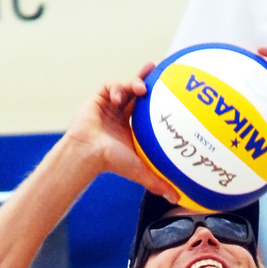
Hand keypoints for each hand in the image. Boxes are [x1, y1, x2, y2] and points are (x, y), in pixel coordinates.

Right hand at [67, 65, 179, 201]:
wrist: (87, 153)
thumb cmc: (112, 162)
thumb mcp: (141, 171)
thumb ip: (159, 183)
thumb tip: (178, 200)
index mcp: (132, 129)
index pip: (148, 110)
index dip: (158, 100)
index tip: (172, 91)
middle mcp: (122, 115)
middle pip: (137, 91)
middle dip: (147, 78)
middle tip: (158, 67)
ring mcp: (109, 105)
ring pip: (126, 85)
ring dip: (134, 83)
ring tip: (141, 89)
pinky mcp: (98, 97)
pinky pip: (110, 84)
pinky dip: (116, 87)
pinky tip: (118, 97)